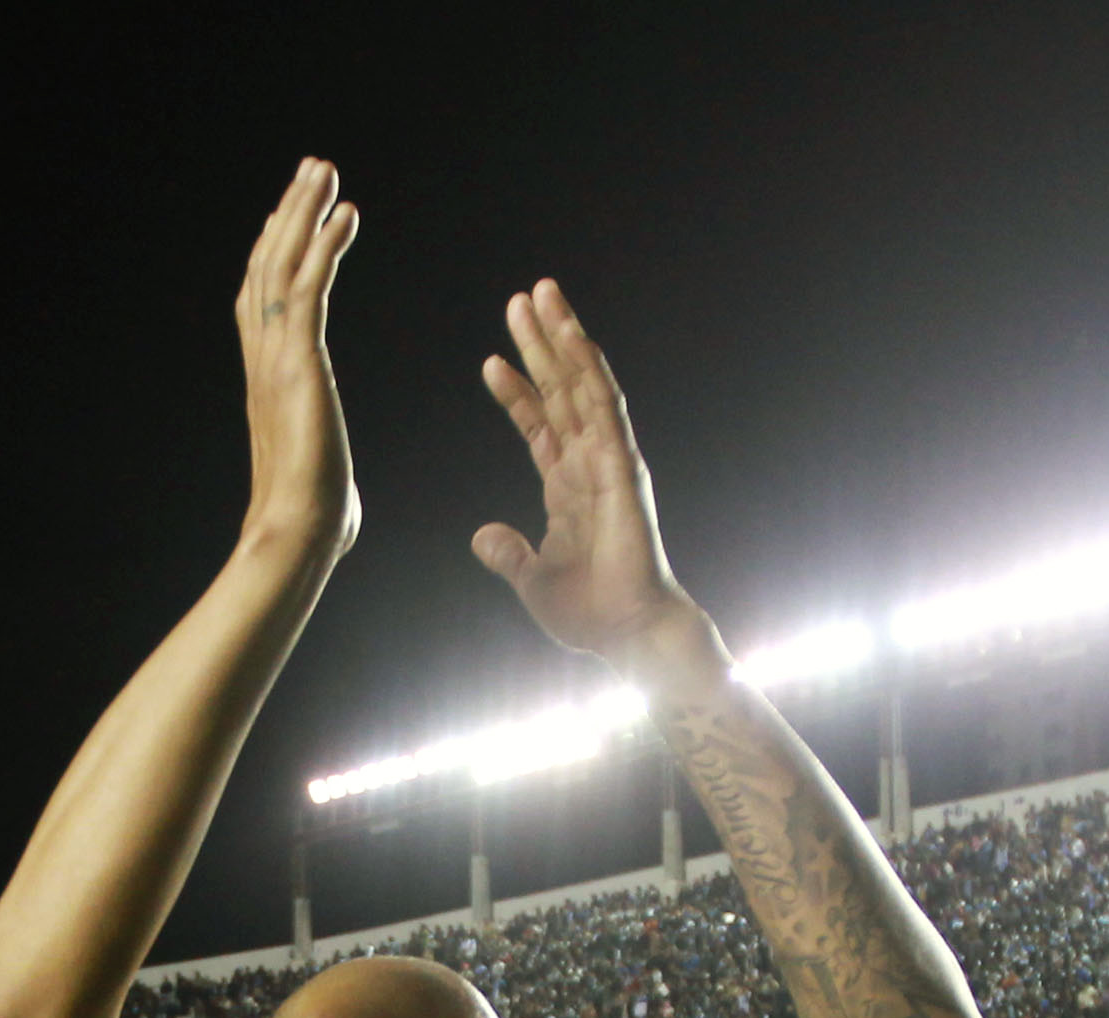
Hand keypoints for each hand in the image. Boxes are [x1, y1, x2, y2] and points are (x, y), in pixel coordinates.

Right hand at [231, 158, 361, 557]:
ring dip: (304, 213)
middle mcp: (263, 360)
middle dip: (289, 216)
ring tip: (324, 171)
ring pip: (284, 267)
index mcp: (267, 382)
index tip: (290, 219)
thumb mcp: (323, 483)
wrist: (296, 536)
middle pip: (268, 269)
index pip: (264, 302)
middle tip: (311, 172)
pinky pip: (310, 288)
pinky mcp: (299, 362)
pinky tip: (346, 213)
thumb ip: (327, 474)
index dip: (274, 255)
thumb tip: (340, 503)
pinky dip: (325, 246)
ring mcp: (276, 358)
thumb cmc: (312, 526)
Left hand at [473, 278, 720, 694]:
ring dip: (562, 338)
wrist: (625, 632)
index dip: (516, 393)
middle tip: (521, 299)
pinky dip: (587, 370)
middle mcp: (589, 464)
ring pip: (582, 385)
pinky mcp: (622, 464)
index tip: (491, 362)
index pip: (539, 426)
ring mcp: (607, 459)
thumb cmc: (589, 612)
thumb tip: (482, 536)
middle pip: (559, 390)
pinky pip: (603, 407)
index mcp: (567, 486)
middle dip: (540, 346)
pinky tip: (573, 337)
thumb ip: (509, 554)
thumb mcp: (531, 579)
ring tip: (541, 295)